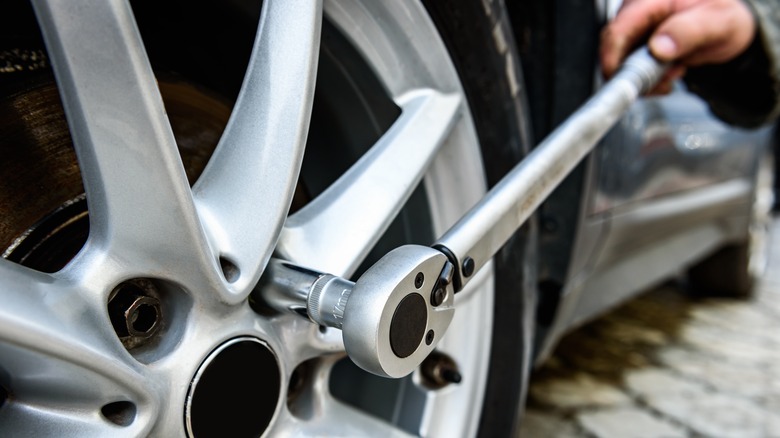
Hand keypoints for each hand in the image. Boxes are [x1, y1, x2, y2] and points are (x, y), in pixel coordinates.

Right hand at [600, 0, 755, 93]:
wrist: (726, 26)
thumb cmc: (722, 17)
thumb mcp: (717, 22)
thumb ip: (688, 32)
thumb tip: (658, 47)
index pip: (617, 31)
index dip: (614, 60)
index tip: (627, 83)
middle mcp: (636, 11)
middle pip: (615, 49)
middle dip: (638, 73)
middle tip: (667, 79)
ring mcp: (634, 28)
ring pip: (621, 62)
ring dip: (646, 77)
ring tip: (674, 71)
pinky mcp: (635, 43)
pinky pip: (630, 67)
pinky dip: (647, 77)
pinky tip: (668, 71)